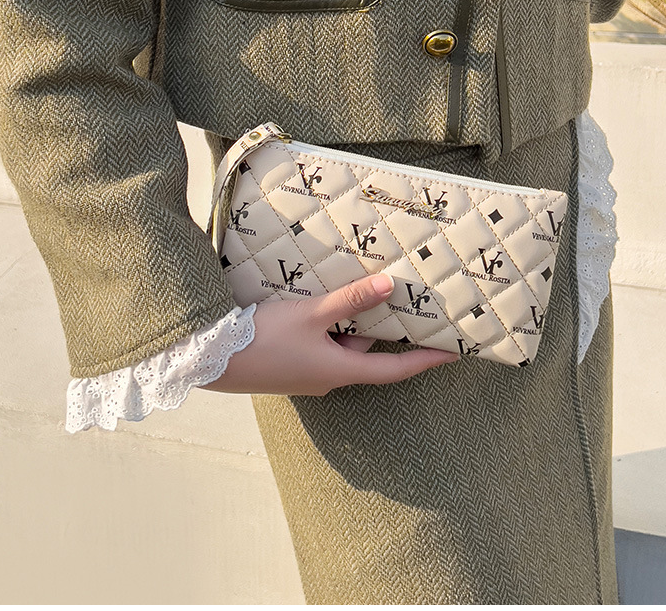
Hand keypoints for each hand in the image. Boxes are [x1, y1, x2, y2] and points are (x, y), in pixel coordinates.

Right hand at [200, 273, 458, 395]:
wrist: (213, 359)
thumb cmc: (265, 340)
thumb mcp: (311, 314)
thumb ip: (350, 300)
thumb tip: (390, 287)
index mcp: (341, 370)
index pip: (395, 369)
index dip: (425, 360)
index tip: (453, 354)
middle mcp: (329, 377)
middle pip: (365, 349)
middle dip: (376, 324)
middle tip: (394, 294)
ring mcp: (309, 373)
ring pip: (340, 344)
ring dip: (346, 321)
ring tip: (348, 287)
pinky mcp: (291, 366)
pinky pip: (321, 344)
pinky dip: (327, 326)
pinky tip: (315, 303)